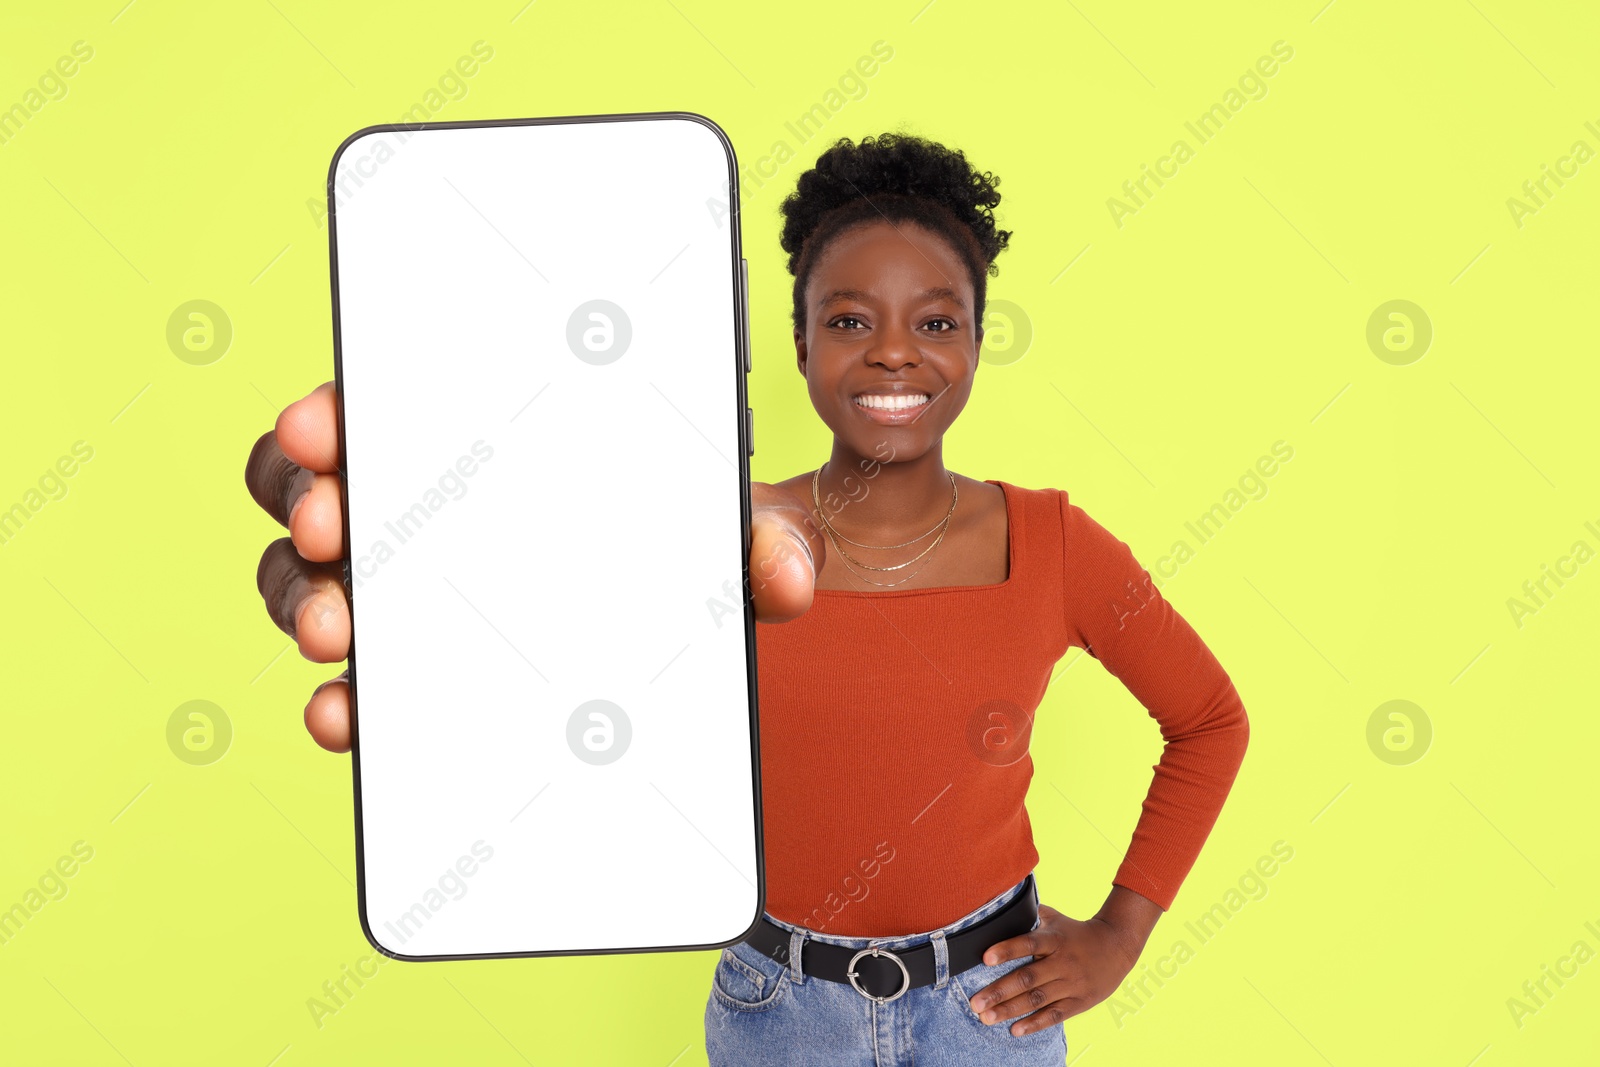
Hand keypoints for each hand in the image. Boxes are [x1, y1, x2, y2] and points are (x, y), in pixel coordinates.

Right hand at [246, 381, 825, 752]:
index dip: (336, 409)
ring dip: (305, 598)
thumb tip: (785, 575)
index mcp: (483, 440)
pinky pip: (350, 682)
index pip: (381, 406)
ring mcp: (406, 591)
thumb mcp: (729, 533)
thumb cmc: (686, 548)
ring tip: (337, 629)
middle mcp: (425, 507)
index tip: (328, 422)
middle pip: (318, 487)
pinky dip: (340, 699)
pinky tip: (347, 715)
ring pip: (308, 579)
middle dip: (308, 499)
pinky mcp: (408, 674)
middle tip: (330, 525)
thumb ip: (762, 543)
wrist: (690, 631)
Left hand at [966, 901, 1149, 1035]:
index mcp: (1054, 939)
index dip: (1007, 950)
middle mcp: (1062, 962)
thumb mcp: (1057, 918)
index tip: (985, 958)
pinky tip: (1015, 1030)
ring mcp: (1071, 984)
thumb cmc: (1077, 932)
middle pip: (1027, 978)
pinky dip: (1035, 1023)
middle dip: (999, 992)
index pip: (1028, 943)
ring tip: (986, 1018)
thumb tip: (1003, 904)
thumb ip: (1031, 914)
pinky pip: (1055, 1015)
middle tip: (975, 1003)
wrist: (1117, 946)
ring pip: (1037, 999)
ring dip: (1010, 1010)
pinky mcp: (1079, 1002)